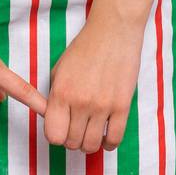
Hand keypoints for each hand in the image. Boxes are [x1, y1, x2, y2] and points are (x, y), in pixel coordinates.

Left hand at [45, 7, 145, 152]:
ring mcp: (102, 105)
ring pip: (91, 145)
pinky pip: (114, 139)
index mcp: (61, 92)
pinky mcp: (122, 106)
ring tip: (90, 131)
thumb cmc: (84, 48)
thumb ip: (55, 97)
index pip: (53, 135)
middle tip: (77, 128)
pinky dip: (108, 142)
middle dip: (72, 139)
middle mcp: (80, 102)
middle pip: (72, 143)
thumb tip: (53, 121)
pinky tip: (105, 134)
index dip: (56, 135)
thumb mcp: (60, 69)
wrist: (113, 31)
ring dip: (89, 142)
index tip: (61, 128)